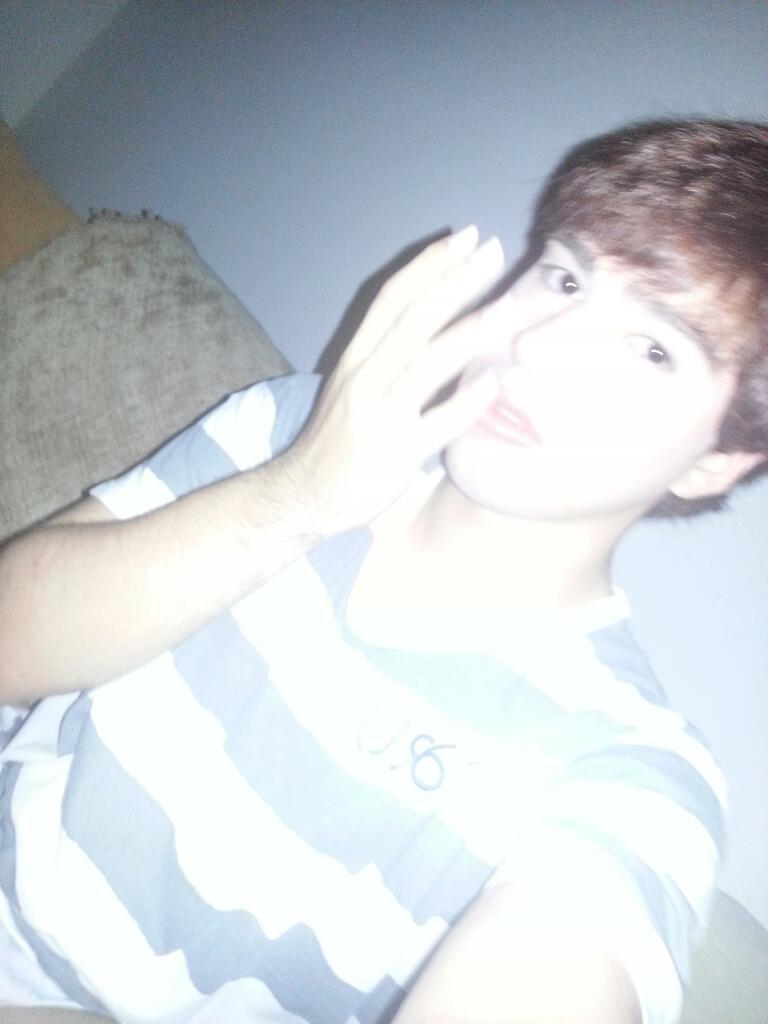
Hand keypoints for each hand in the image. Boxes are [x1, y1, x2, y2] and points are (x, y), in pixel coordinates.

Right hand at [280, 227, 512, 531]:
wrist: (307, 494)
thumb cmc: (341, 438)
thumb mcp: (356, 386)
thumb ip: (392, 356)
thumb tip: (446, 319)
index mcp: (355, 357)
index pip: (392, 299)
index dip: (428, 265)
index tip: (463, 237)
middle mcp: (363, 378)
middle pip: (411, 320)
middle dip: (453, 283)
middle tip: (491, 252)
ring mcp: (379, 415)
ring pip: (426, 363)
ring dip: (469, 331)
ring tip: (508, 307)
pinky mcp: (395, 452)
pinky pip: (438, 422)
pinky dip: (467, 401)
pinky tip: (496, 381)